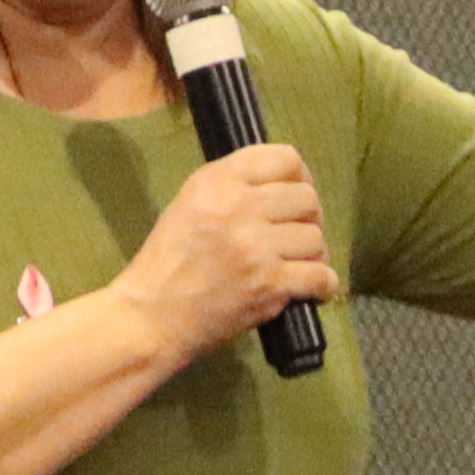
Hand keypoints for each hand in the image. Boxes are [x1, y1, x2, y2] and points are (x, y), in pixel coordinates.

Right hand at [113, 141, 337, 346]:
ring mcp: (256, 246)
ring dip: (313, 254)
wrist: (152, 316)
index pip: (285, 159)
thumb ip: (234, 187)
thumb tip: (285, 186)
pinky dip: (322, 284)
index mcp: (217, 181)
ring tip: (299, 264)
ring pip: (315, 238)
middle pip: (306, 198)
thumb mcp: (190, 203)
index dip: (301, 177)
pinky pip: (319, 276)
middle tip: (299, 235)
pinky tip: (312, 288)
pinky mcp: (269, 283)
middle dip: (310, 218)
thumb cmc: (168, 262)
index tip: (297, 195)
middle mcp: (239, 206)